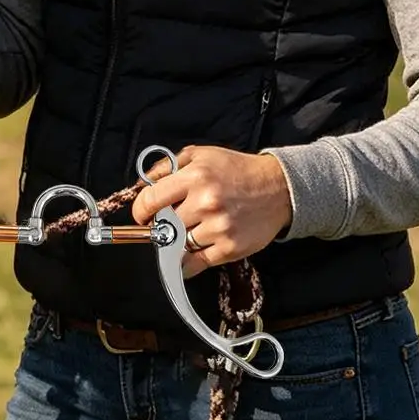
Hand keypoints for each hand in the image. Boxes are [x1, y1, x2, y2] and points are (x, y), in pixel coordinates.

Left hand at [130, 144, 293, 277]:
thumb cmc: (236, 170)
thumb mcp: (201, 155)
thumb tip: (140, 184)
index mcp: (195, 177)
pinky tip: (190, 254)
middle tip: (169, 222)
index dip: (141, 210)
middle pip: (164, 225)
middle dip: (162, 225)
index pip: (151, 200)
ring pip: (178, 245)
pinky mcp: (230, 248)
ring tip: (189, 231)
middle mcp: (205, 203)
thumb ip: (167, 166)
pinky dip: (187, 263)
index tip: (143, 215)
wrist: (278, 188)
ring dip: (177, 242)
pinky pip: (195, 264)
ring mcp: (219, 227)